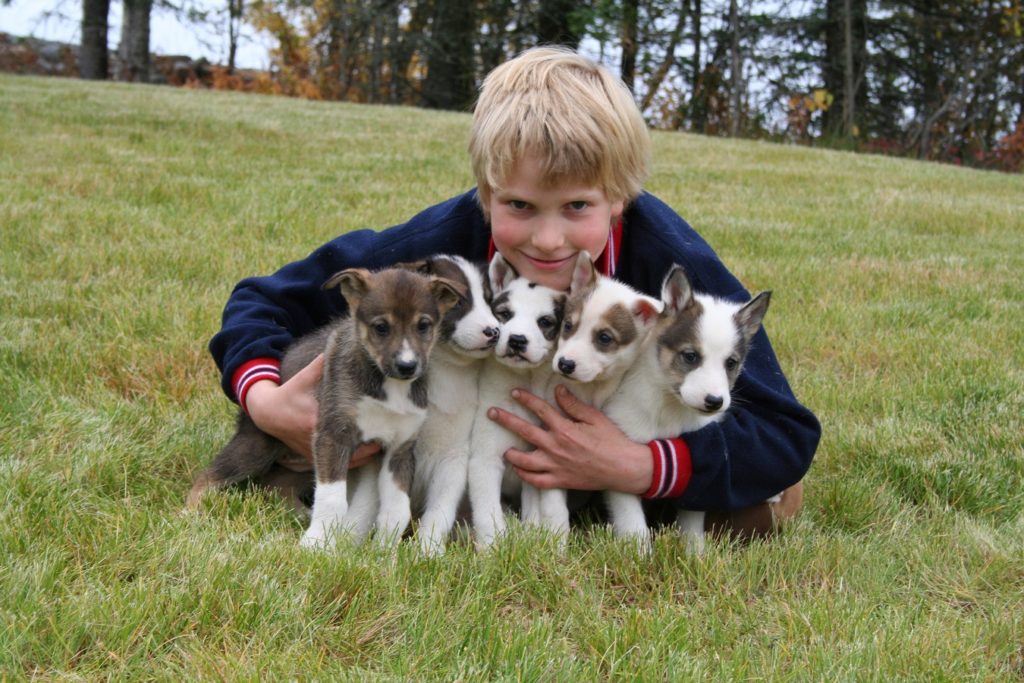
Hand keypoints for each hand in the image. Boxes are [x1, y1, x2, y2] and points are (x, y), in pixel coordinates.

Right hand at [245, 355, 381, 467]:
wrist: (267, 412)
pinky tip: (364, 452)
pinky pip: (337, 466)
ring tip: (380, 444)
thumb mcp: (305, 377)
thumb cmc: (290, 392)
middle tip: (389, 436)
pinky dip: (351, 461)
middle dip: (372, 447)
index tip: (385, 425)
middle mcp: (315, 438)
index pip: (349, 430)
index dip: (370, 431)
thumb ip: (321, 364)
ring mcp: (312, 451)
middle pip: (353, 452)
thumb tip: (337, 344)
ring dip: (364, 456)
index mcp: (317, 419)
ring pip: (347, 463)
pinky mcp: (310, 458)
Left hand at [487, 384, 652, 494]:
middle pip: (524, 431)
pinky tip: (519, 469)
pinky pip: (535, 480)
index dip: (525, 399)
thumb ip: (573, 405)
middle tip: (492, 413)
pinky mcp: (560, 481)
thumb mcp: (595, 418)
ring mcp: (555, 466)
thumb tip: (557, 391)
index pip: (539, 410)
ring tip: (504, 449)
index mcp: (564, 429)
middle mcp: (555, 447)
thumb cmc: (612, 441)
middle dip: (505, 420)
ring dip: (511, 453)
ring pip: (524, 460)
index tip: (514, 393)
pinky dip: (524, 475)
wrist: (624, 468)